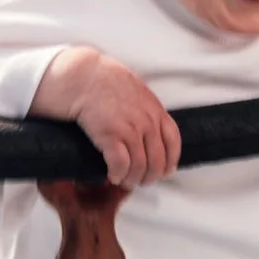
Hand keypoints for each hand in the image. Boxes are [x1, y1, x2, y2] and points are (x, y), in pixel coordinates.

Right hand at [30, 48, 180, 187]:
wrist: (84, 76)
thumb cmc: (107, 83)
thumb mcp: (137, 92)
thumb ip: (147, 110)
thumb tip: (150, 128)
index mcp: (156, 111)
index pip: (173, 143)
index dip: (170, 162)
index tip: (164, 172)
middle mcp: (147, 122)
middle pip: (157, 161)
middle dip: (150, 177)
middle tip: (140, 182)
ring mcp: (130, 129)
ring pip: (139, 167)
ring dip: (132, 179)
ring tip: (124, 181)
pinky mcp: (110, 135)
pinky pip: (120, 165)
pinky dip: (118, 175)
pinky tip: (112, 176)